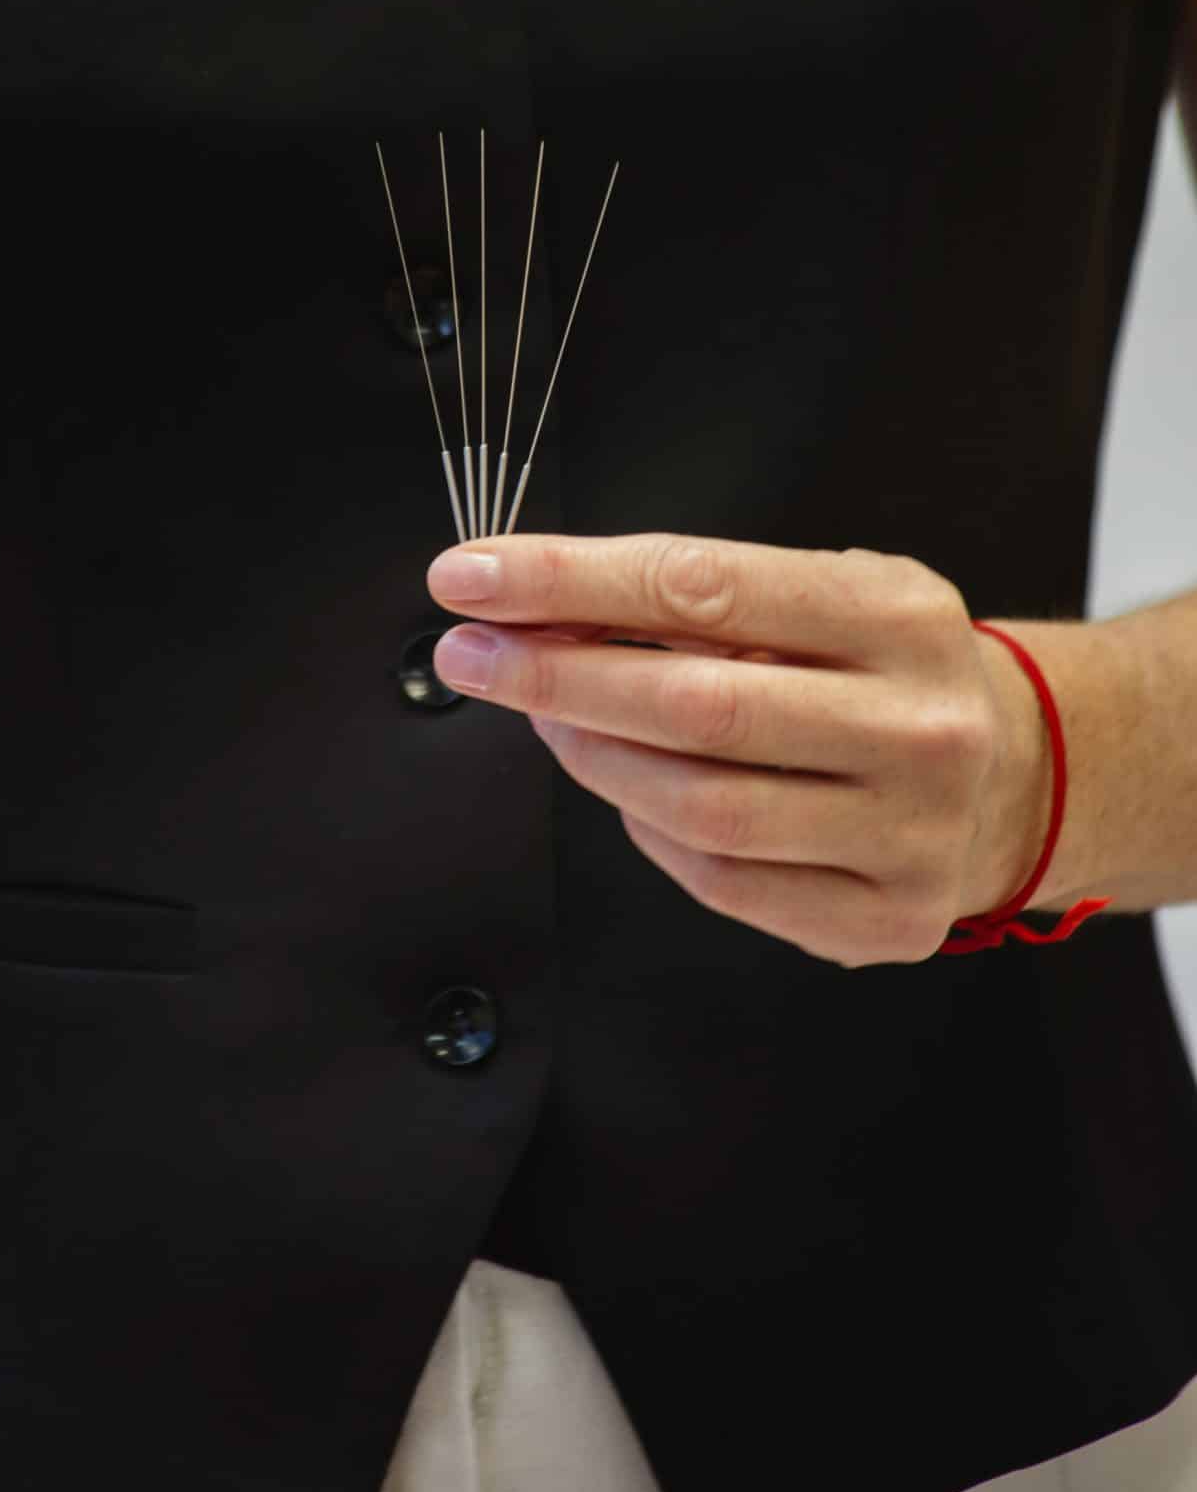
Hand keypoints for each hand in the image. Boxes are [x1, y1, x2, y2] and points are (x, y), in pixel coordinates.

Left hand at [426, 533, 1051, 966]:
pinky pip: (721, 879)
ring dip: (590, 757)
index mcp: (897, 617)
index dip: (570, 581)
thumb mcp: (825, 593)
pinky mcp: (883, 917)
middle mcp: (917, 726)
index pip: (702, 587)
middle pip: (693, 706)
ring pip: (697, 806)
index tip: (474, 575)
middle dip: (555, 676)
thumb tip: (537, 608)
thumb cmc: (887, 668)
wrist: (1020, 774)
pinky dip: (650, 829)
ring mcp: (906, 833)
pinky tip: (631, 789)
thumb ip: (699, 599)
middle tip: (471, 653)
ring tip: (548, 717)